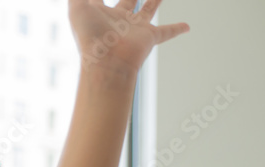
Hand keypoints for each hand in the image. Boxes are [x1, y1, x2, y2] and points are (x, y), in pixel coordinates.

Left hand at [69, 0, 188, 75]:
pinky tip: (187, 26)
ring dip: (155, 1)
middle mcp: (118, 20)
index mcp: (101, 13)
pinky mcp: (149, 37)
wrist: (106, 63)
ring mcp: (134, 29)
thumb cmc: (89, 37)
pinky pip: (166, 32)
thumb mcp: (77, 7)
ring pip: (148, 9)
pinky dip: (177, 29)